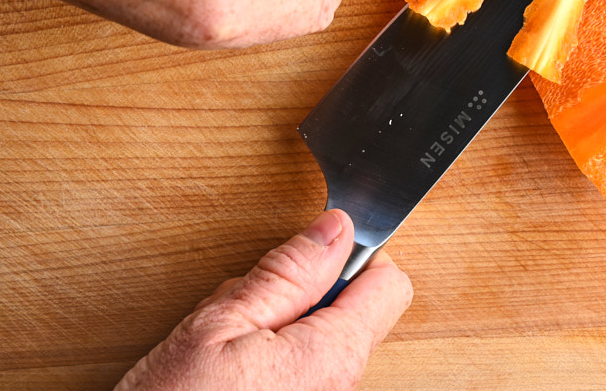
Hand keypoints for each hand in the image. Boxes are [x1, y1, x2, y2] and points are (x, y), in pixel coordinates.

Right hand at [116, 210, 411, 390]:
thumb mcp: (217, 324)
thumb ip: (286, 274)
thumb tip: (335, 230)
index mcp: (331, 357)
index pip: (389, 284)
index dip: (353, 258)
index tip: (310, 257)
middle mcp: (342, 390)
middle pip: (353, 314)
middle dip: (305, 297)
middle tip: (245, 310)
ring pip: (323, 343)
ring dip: (284, 331)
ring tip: (229, 349)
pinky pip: (306, 374)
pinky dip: (276, 363)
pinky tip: (232, 375)